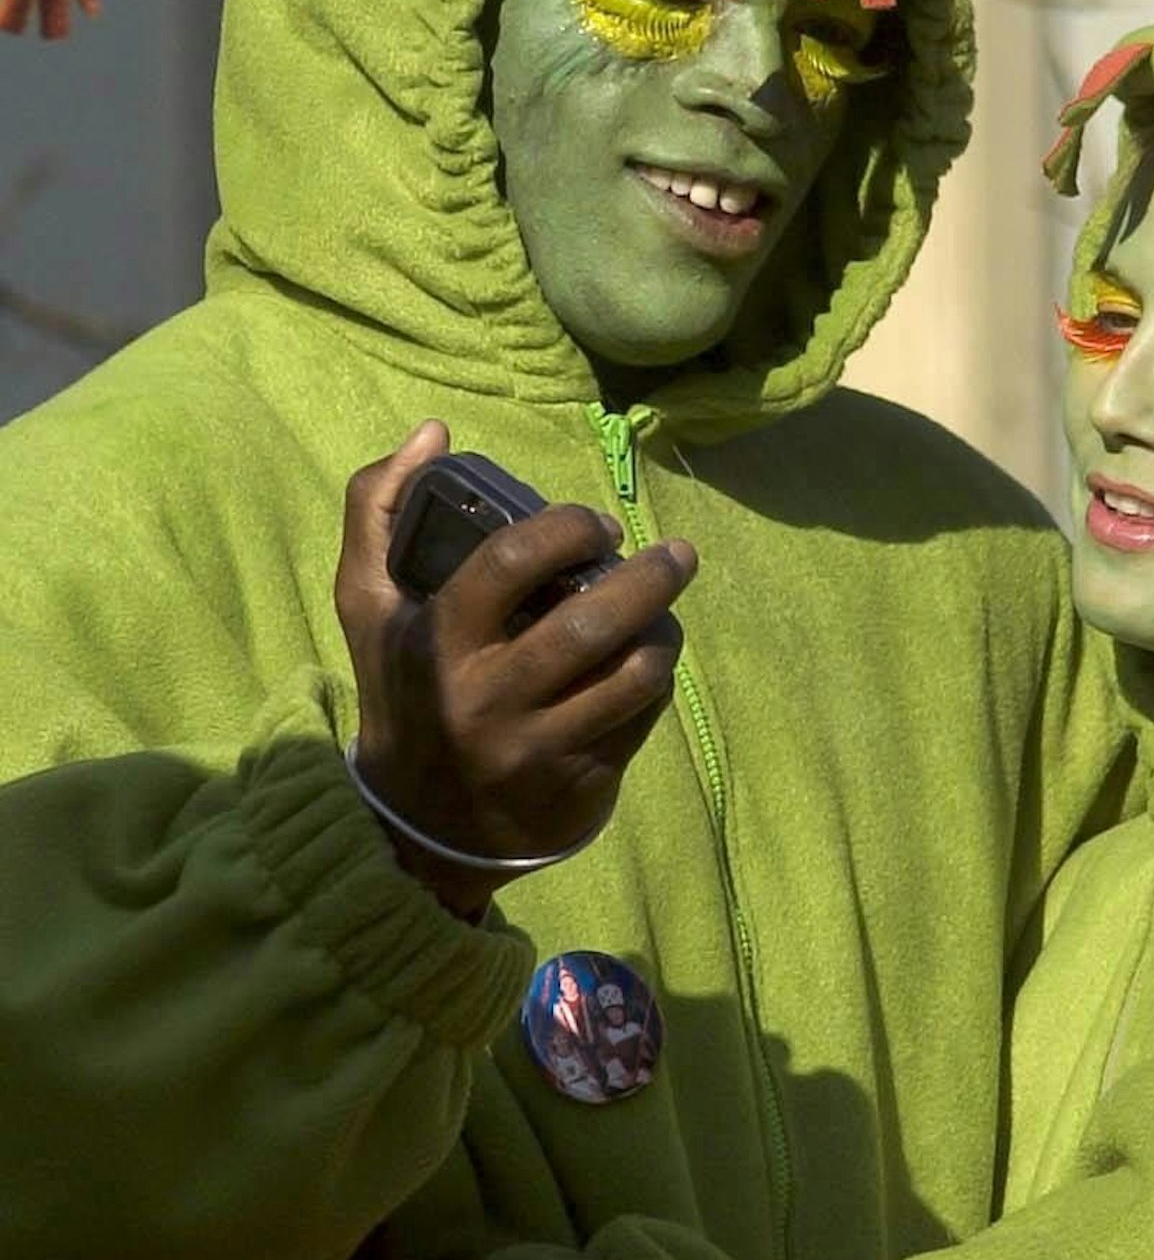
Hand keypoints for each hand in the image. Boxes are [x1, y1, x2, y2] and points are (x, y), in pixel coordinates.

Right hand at [335, 423, 696, 916]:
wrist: (420, 827)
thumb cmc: (405, 691)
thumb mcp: (371, 606)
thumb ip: (379, 509)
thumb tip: (434, 431)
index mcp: (435, 642)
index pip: (509, 564)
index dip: (567, 529)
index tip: (595, 525)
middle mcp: (485, 697)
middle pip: (589, 624)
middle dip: (649, 577)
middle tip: (676, 554)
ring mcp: (535, 746)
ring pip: (633, 675)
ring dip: (665, 632)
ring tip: (666, 611)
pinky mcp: (578, 781)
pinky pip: (642, 717)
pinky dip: (658, 679)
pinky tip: (651, 660)